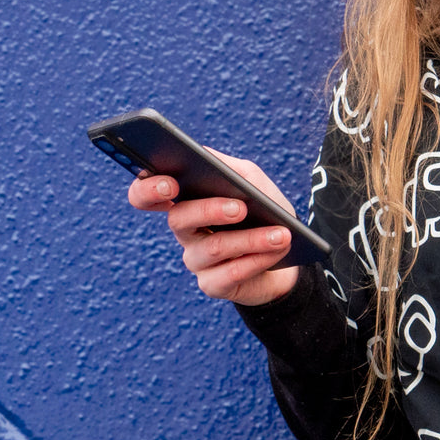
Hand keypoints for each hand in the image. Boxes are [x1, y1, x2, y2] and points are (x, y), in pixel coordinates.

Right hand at [127, 150, 299, 306]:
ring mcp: (196, 260)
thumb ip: (231, 168)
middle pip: (178, 219)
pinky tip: (277, 250)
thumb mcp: (254, 183)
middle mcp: (185, 231)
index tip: (169, 184)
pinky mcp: (213, 284)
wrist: (292, 254)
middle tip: (240, 208)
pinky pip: (230, 274)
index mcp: (186, 201)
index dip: (147, 190)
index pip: (146, 195)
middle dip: (210, 211)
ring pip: (212, 248)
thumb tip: (204, 154)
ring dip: (251, 239)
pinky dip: (257, 260)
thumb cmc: (266, 213)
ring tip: (281, 234)